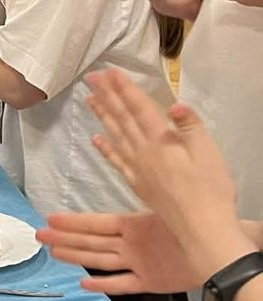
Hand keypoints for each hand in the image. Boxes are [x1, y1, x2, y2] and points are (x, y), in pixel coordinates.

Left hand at [37, 212, 205, 294]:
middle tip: (38, 235)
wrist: (221, 247)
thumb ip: (142, 207)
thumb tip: (120, 198)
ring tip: (52, 253)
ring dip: (75, 257)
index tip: (49, 219)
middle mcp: (131, 244)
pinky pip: (123, 285)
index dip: (71, 222)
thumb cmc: (194, 222)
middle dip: (63, 238)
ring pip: (100, 261)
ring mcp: (139, 264)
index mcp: (134, 223)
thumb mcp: (163, 209)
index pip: (95, 222)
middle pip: (91, 242)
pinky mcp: (150, 283)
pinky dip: (103, 285)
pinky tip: (84, 284)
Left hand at [85, 68, 249, 277]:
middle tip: (91, 78)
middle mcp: (144, 151)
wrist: (201, 228)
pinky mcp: (137, 183)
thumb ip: (190, 127)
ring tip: (89, 99)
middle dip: (107, 96)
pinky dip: (105, 148)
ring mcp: (137, 168)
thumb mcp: (209, 153)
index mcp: (161, 141)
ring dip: (102, 116)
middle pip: (122, 118)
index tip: (109, 72)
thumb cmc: (211, 189)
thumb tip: (175, 104)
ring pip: (115, 135)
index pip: (139, 108)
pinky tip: (95, 139)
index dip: (124, 88)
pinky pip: (116, 161)